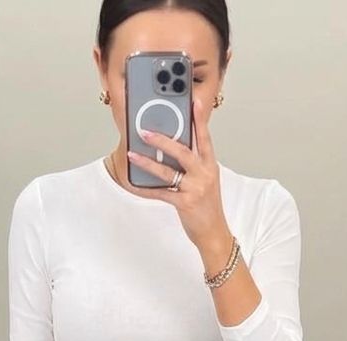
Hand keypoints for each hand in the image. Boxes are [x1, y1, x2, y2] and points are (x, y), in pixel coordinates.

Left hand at [126, 97, 230, 252]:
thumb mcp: (206, 179)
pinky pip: (161, 193)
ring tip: (133, 154)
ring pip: (168, 172)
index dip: (199, 119)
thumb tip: (172, 147)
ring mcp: (195, 189)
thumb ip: (193, 163)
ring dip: (148, 162)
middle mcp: (204, 174)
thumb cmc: (207, 205)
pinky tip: (134, 183)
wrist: (214, 233)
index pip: (204, 138)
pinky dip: (146, 189)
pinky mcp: (185, 204)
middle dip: (163, 139)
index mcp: (210, 165)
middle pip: (183, 151)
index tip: (194, 101)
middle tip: (145, 131)